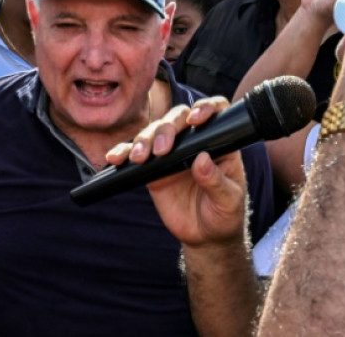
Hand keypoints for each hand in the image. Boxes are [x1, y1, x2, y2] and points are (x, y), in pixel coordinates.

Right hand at [106, 98, 246, 246]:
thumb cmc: (224, 214)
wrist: (205, 236)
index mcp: (218, 143)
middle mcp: (193, 142)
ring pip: (154, 132)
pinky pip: (135, 155)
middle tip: (161, 149)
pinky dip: (123, 153)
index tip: (195, 120)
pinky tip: (115, 157)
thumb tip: (202, 159)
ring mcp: (171, 153)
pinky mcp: (153, 168)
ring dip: (144, 140)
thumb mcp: (229, 201)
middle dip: (166, 129)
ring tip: (139, 157)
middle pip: (178, 119)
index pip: (215, 113)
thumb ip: (216, 181)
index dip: (205, 108)